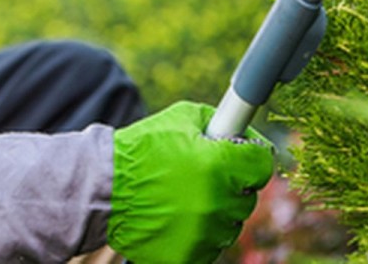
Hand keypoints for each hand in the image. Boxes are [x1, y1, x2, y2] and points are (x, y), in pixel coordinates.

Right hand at [0, 102, 273, 262]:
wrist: (103, 189)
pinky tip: (182, 219)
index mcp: (221, 165)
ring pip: (231, 225)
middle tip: (209, 178)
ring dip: (218, 213)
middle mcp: (217, 201)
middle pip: (248, 197)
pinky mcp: (187, 256)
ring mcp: (203, 233)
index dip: (253, 159)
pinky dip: (201, 235)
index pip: (263, 165)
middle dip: (233, 186)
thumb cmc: (143, 149)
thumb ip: (220, 122)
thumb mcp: (183, 118)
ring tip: (191, 199)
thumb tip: (244, 130)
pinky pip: (210, 248)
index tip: (243, 159)